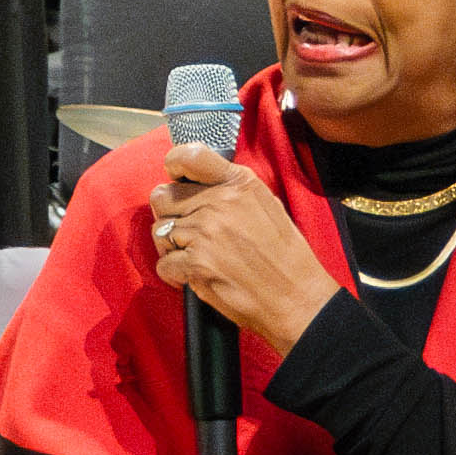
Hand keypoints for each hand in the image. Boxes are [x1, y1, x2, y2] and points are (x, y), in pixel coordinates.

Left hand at [149, 138, 337, 364]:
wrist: (296, 298)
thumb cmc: (285, 256)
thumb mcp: (267, 205)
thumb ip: (232, 189)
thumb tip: (197, 184)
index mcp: (239, 183)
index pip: (189, 156)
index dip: (174, 166)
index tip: (175, 178)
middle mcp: (219, 202)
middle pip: (163, 197)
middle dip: (170, 215)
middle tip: (187, 233)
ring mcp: (205, 232)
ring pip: (160, 231)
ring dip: (171, 247)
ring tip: (195, 258)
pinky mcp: (196, 263)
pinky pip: (163, 263)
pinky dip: (174, 274)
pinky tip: (195, 277)